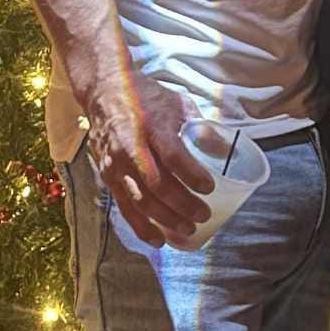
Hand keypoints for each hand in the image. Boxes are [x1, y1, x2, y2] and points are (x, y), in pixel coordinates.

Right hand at [85, 73, 213, 247]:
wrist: (104, 92)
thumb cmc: (146, 97)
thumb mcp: (177, 102)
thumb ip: (201, 127)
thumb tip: (226, 152)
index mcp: (152, 125)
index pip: (172, 154)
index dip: (191, 174)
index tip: (209, 187)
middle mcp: (130, 146)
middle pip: (157, 184)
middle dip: (182, 204)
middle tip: (203, 214)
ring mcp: (115, 164)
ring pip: (140, 200)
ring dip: (165, 219)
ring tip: (188, 229)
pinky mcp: (107, 177)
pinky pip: (124, 207)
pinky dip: (141, 226)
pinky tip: (158, 239)